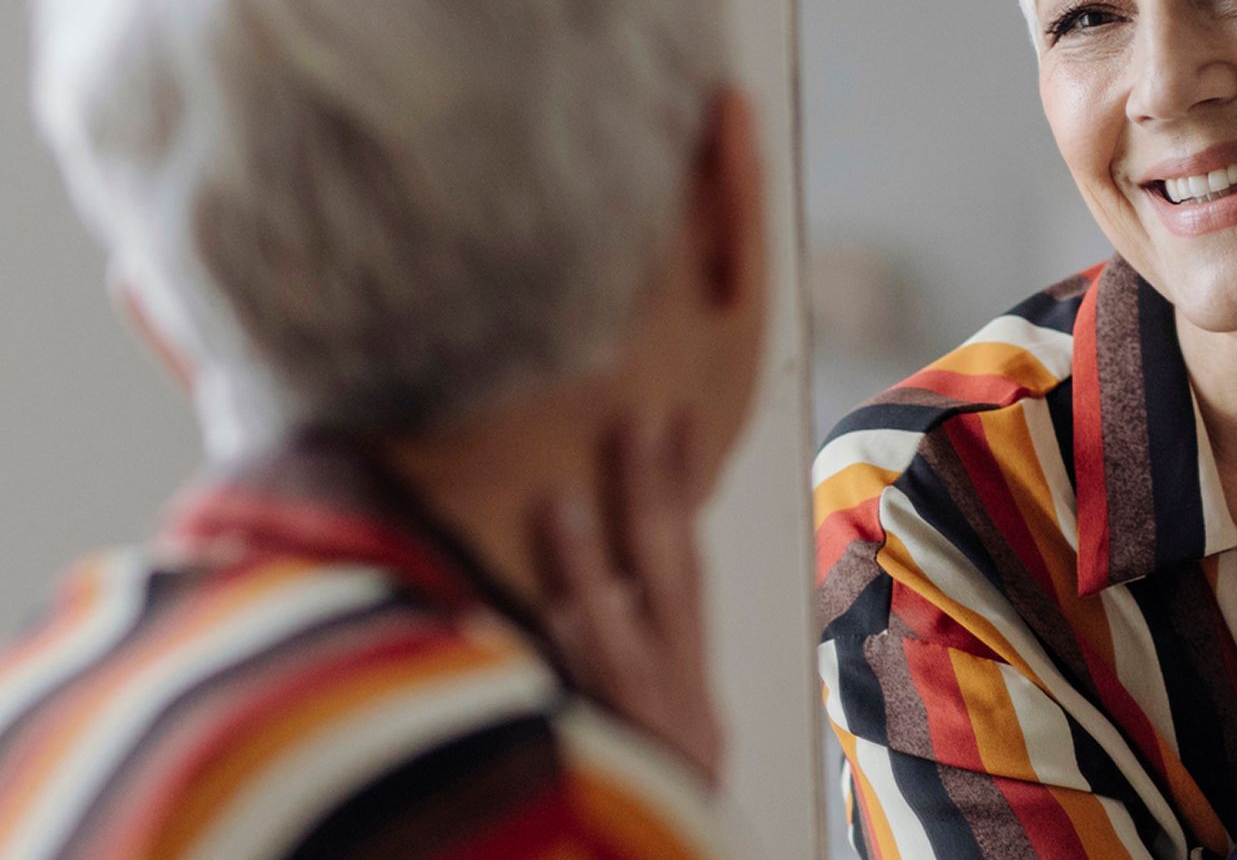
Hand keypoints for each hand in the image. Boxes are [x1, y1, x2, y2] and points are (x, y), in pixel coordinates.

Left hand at [529, 416, 724, 788]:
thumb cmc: (634, 830)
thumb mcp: (651, 752)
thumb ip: (621, 681)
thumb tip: (578, 597)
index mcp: (693, 702)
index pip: (688, 576)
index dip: (680, 495)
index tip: (674, 418)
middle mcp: (680, 711)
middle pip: (671, 582)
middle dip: (655, 497)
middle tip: (637, 417)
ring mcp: (642, 741)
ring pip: (618, 638)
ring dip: (589, 565)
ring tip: (559, 497)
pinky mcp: (606, 771)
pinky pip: (583, 707)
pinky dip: (568, 657)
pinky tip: (543, 610)